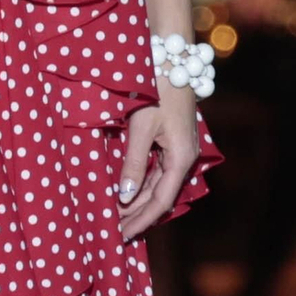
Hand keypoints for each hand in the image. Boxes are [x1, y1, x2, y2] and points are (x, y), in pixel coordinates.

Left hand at [117, 90, 201, 240]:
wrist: (174, 59)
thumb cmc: (158, 89)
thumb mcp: (142, 127)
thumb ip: (134, 163)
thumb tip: (124, 196)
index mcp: (181, 159)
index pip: (160, 202)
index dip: (141, 221)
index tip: (122, 236)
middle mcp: (183, 159)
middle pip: (159, 197)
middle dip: (136, 215)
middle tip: (112, 232)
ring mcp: (178, 150)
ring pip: (157, 185)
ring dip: (137, 202)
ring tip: (116, 217)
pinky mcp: (171, 141)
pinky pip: (156, 171)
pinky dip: (140, 184)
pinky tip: (126, 194)